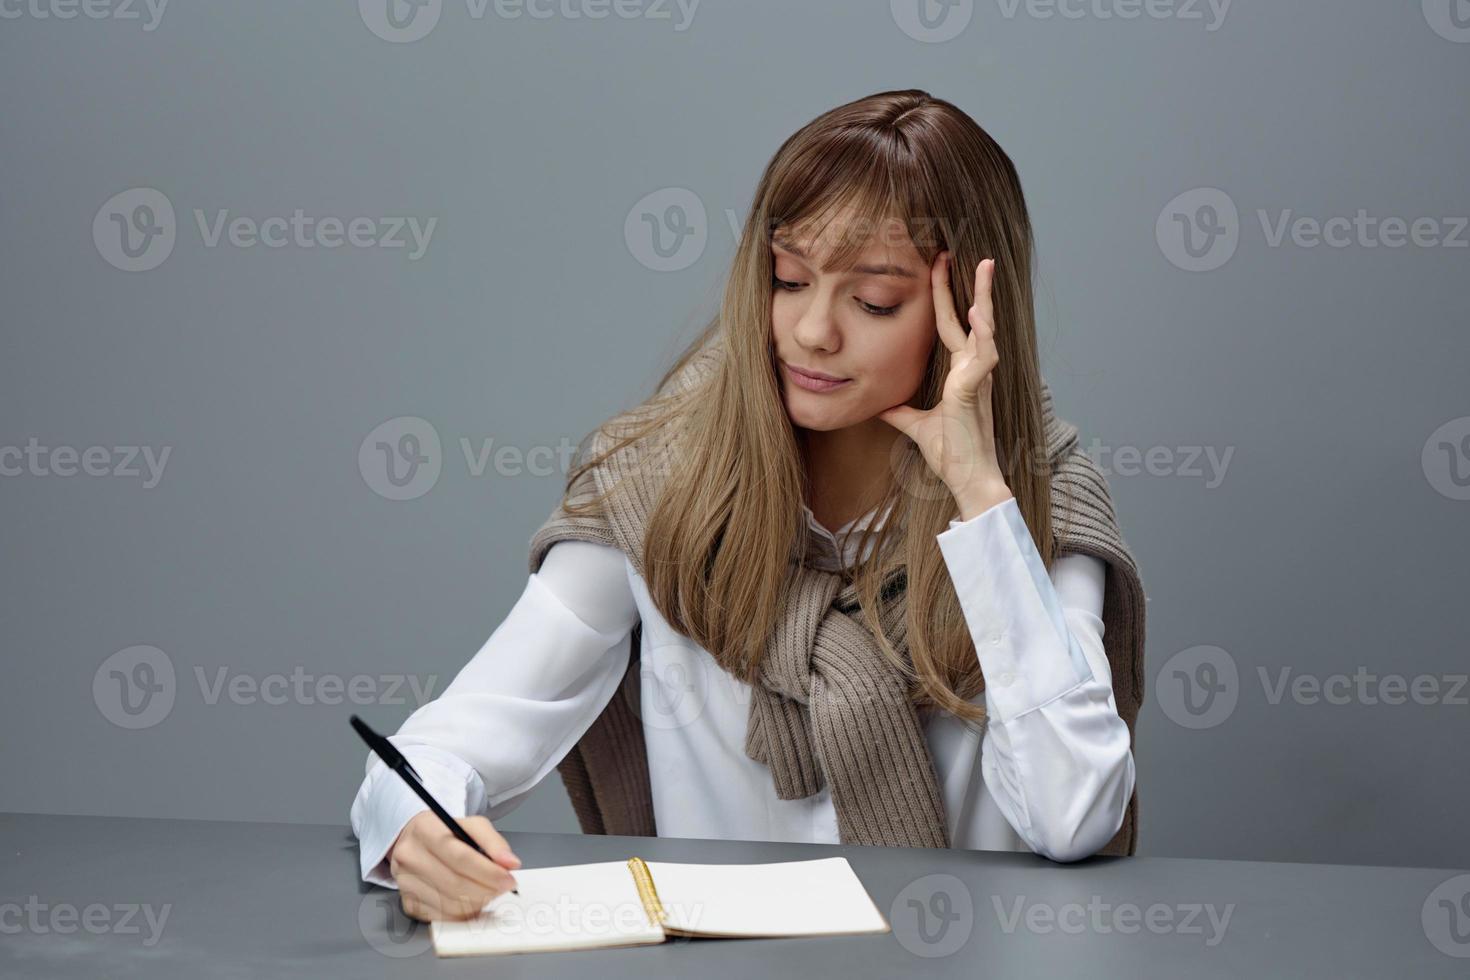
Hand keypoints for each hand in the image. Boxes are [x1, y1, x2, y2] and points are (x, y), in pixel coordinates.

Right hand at [388, 811, 521, 921]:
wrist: (415, 841)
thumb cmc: (445, 833)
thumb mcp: (471, 825)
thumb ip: (494, 842)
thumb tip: (510, 863)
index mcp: (425, 830)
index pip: (460, 857)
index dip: (488, 872)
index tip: (508, 878)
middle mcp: (410, 856)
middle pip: (455, 883)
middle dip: (487, 889)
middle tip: (504, 887)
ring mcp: (405, 882)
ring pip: (449, 904)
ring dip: (478, 903)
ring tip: (490, 892)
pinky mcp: (408, 902)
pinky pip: (442, 916)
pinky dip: (463, 913)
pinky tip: (473, 901)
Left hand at [877, 252, 1013, 519]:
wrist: (968, 479)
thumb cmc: (952, 454)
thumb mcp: (916, 425)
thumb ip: (901, 412)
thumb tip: (880, 406)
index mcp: (960, 374)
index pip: (951, 327)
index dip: (945, 298)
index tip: (938, 269)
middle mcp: (973, 370)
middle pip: (971, 318)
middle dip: (968, 284)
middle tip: (960, 252)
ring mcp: (978, 378)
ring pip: (984, 329)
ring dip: (984, 299)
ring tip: (982, 269)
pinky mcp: (976, 390)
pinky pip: (983, 355)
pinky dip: (982, 333)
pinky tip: (976, 314)